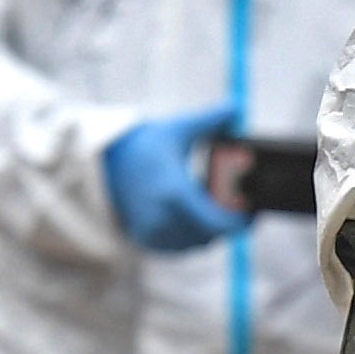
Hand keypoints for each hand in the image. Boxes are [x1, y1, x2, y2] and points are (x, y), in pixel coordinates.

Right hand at [100, 105, 239, 256]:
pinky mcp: (147, 240)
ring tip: (214, 207)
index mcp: (175, 193)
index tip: (252, 213)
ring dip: (210, 229)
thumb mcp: (177, 129)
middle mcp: (163, 218)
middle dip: (227, 222)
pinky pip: (181, 246)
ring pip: (198, 242)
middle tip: (238, 207)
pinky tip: (194, 215)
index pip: (219, 223)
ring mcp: (154, 233)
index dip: (240, 222)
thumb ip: (210, 120)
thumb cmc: (142, 145)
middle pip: (213, 234)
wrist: (102, 164)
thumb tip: (237, 107)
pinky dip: (192, 234)